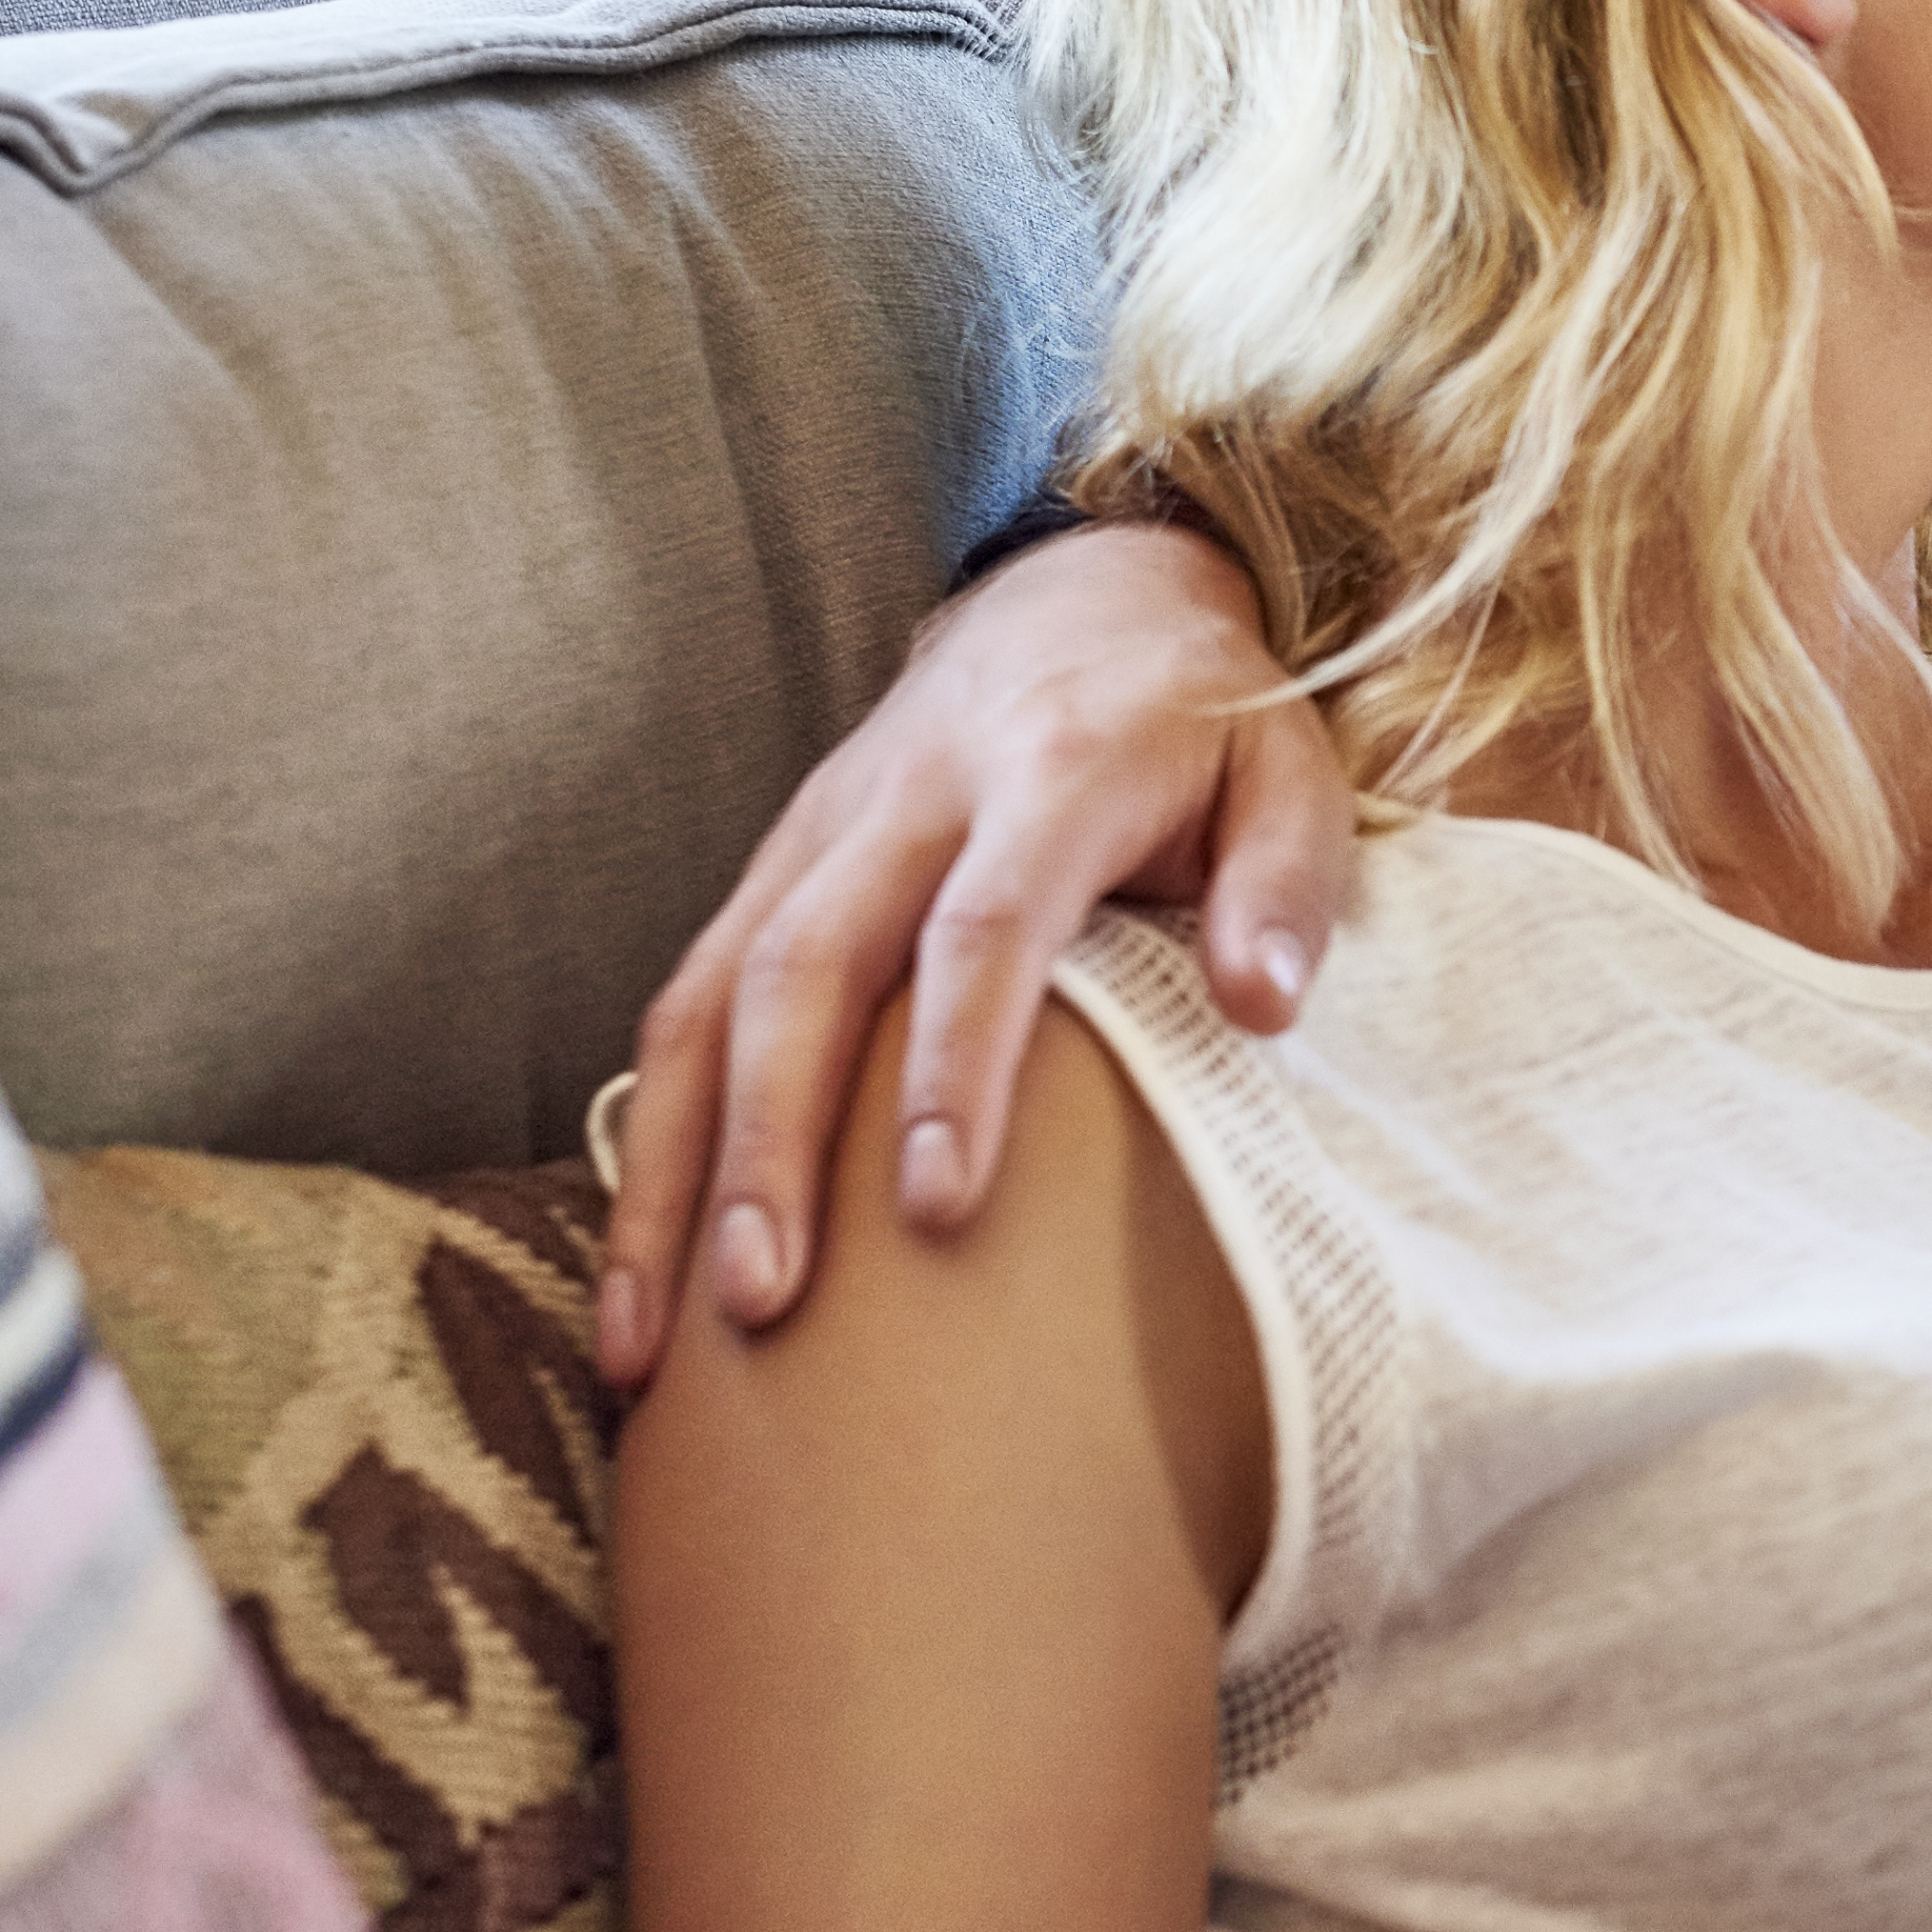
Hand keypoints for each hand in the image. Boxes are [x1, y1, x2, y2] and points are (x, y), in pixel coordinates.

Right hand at [593, 524, 1362, 1389]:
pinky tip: (640, 1268)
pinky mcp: (773, 867)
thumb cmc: (1207, 721)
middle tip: (761, 1304)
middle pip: (807, 971)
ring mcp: (819, 832)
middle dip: (771, 1146)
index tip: (935, 1207)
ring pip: (711, 996)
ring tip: (648, 1340)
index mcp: (1047, 772)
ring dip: (672, 1169)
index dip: (952, 1066)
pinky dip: (652, 1136)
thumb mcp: (1292, 772)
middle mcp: (906, 799)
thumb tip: (1263, 1007)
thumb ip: (1284, 885)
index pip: (982, 927)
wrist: (1088, 591)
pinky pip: (686, 1002)